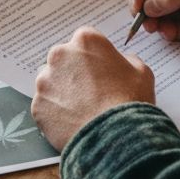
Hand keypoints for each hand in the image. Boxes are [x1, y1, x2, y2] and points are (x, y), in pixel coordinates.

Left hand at [32, 27, 154, 149]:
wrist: (114, 138)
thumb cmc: (130, 102)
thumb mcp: (141, 72)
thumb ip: (127, 60)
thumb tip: (121, 62)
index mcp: (86, 41)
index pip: (85, 40)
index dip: (93, 55)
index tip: (99, 68)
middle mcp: (60, 55)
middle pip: (63, 58)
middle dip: (74, 71)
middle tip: (90, 90)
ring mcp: (45, 81)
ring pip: (50, 81)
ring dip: (61, 90)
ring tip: (80, 108)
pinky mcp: (38, 105)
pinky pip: (45, 105)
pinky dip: (55, 111)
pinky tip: (72, 121)